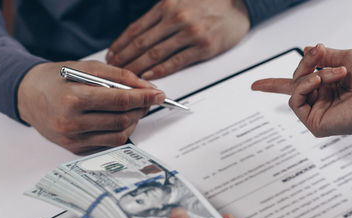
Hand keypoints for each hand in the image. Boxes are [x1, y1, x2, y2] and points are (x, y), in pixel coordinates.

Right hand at [17, 61, 164, 153]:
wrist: (27, 95)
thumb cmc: (56, 79)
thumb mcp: (85, 67)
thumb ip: (118, 75)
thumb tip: (146, 86)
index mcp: (73, 98)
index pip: (120, 101)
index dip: (144, 97)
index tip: (159, 94)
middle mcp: (72, 123)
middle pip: (122, 119)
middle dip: (142, 108)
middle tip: (149, 98)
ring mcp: (73, 139)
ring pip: (119, 135)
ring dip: (134, 121)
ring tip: (135, 108)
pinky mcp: (75, 149)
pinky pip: (108, 144)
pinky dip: (121, 131)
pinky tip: (120, 119)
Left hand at [106, 0, 249, 78]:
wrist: (239, 4)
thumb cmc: (210, 3)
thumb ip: (162, 13)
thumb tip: (141, 32)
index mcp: (167, 6)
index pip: (137, 28)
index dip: (121, 43)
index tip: (111, 54)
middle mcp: (176, 18)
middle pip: (142, 43)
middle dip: (125, 57)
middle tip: (113, 69)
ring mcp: (190, 34)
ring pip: (156, 53)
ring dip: (138, 66)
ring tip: (128, 76)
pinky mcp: (203, 48)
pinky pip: (177, 61)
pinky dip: (161, 70)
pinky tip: (150, 75)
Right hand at [252, 44, 351, 151]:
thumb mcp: (347, 57)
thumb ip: (324, 56)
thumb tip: (306, 49)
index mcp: (328, 87)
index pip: (298, 85)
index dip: (274, 85)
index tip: (255, 85)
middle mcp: (321, 101)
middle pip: (295, 81)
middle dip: (305, 64)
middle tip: (318, 52)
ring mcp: (317, 113)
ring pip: (295, 88)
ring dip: (311, 74)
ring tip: (336, 72)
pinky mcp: (314, 123)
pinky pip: (296, 100)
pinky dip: (305, 86)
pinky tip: (320, 81)